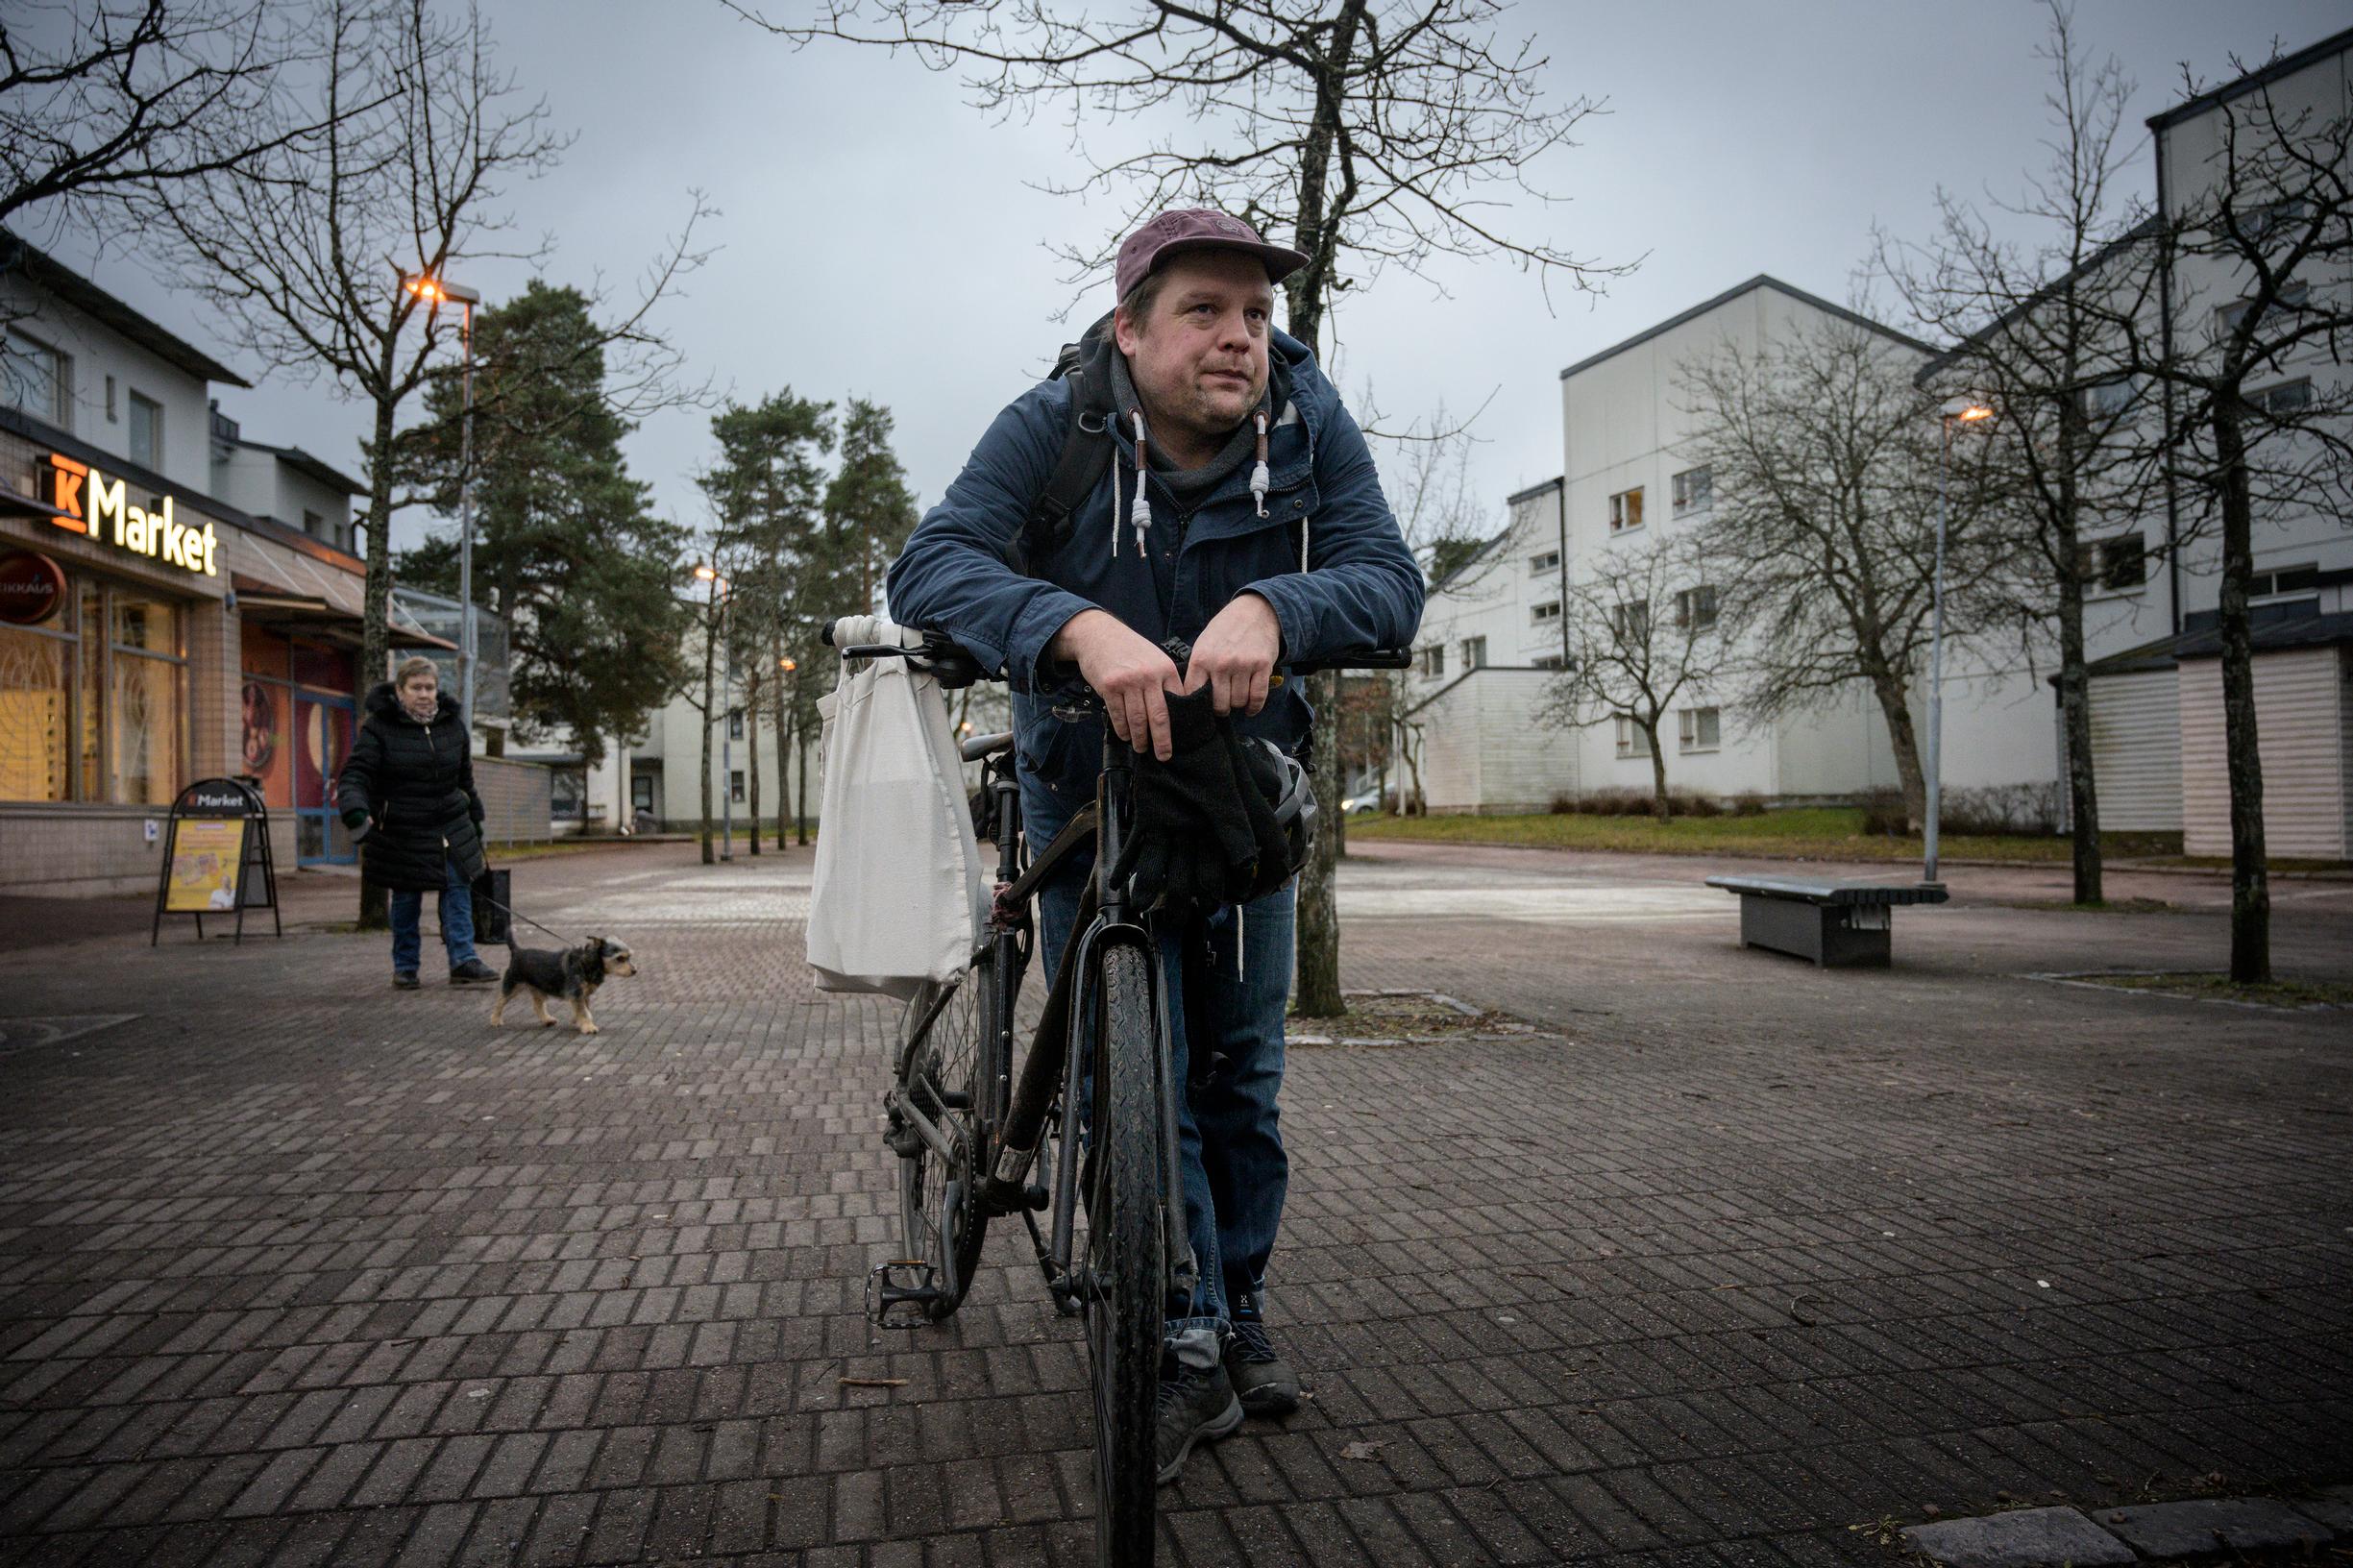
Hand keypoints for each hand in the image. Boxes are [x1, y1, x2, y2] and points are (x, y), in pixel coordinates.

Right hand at [1050, 609, 1184, 759]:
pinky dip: (1122, 729)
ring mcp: (1128, 681)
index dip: (1179, 723)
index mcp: (1165, 669)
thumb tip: (1174, 711)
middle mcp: (1148, 675)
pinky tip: (1125, 735)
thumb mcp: (1154, 658)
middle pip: (1159, 716)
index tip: (1181, 739)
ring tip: (1141, 747)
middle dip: (1162, 741)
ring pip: (1137, 719)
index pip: (1177, 702)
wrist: (1098, 634)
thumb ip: (1164, 680)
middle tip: (1164, 756)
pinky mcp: (1110, 686)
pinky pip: (1118, 715)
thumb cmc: (1128, 649)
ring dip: (1139, 738)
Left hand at [1184, 592, 1280, 716]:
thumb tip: (1193, 698)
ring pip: (1239, 701)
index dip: (1199, 705)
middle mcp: (1221, 663)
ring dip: (1238, 704)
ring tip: (1237, 698)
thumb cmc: (1226, 630)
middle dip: (1221, 708)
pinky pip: (1258, 697)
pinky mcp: (1262, 666)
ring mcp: (1243, 664)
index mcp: (1202, 658)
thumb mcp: (1203, 644)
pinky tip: (1250, 708)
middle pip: (1219, 704)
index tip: (1204, 705)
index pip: (1194, 694)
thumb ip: (1198, 669)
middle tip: (1224, 705)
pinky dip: (1254, 707)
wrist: (1255, 611)